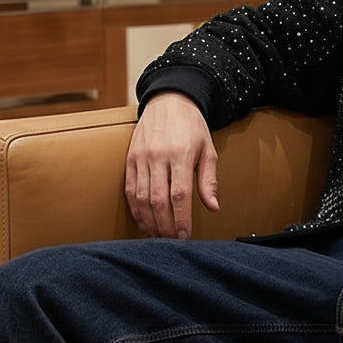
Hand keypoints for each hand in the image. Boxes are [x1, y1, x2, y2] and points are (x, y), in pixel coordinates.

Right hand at [124, 92, 219, 238]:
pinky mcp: (129, 160)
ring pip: (140, 198)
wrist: (168, 101)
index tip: (184, 236)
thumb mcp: (208, 150)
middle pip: (157, 200)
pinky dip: (135, 209)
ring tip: (157, 236)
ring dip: (148, 221)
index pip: (179, 195)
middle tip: (171, 241)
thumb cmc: (192, 127)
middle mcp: (157, 157)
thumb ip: (208, 180)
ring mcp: (140, 158)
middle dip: (164, 225)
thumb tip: (213, 206)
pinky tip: (143, 221)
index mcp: (180, 155)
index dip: (180, 219)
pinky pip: (129, 190)